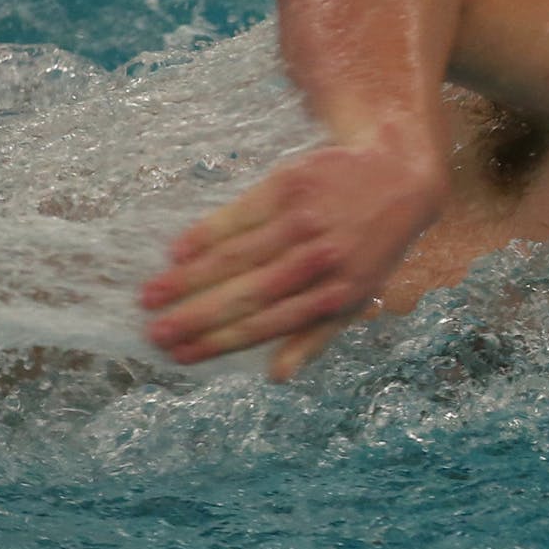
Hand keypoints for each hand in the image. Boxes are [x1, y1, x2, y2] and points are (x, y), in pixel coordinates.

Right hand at [140, 134, 446, 381]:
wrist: (397, 172)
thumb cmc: (373, 244)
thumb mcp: (359, 296)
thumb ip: (315, 336)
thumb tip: (276, 376)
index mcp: (335, 295)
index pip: (267, 325)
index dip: (221, 342)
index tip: (182, 355)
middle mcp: (318, 260)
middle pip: (247, 294)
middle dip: (197, 317)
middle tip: (154, 333)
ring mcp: (303, 221)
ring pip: (235, 256)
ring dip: (189, 279)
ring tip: (151, 296)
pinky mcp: (290, 185)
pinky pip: (239, 214)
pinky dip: (205, 234)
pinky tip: (177, 252)